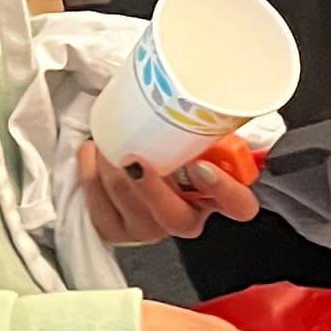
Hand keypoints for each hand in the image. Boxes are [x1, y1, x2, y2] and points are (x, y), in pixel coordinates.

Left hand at [78, 134, 265, 247]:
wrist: (132, 153)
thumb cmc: (170, 139)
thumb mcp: (195, 130)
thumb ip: (207, 126)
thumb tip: (204, 99)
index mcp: (217, 195)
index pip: (239, 206)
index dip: (224, 190)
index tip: (201, 166)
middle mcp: (187, 219)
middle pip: (176, 218)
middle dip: (151, 188)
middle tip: (134, 159)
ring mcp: (151, 230)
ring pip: (133, 209)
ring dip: (114, 171)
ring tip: (108, 141)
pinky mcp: (117, 231)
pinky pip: (100, 208)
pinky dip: (91, 175)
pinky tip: (93, 152)